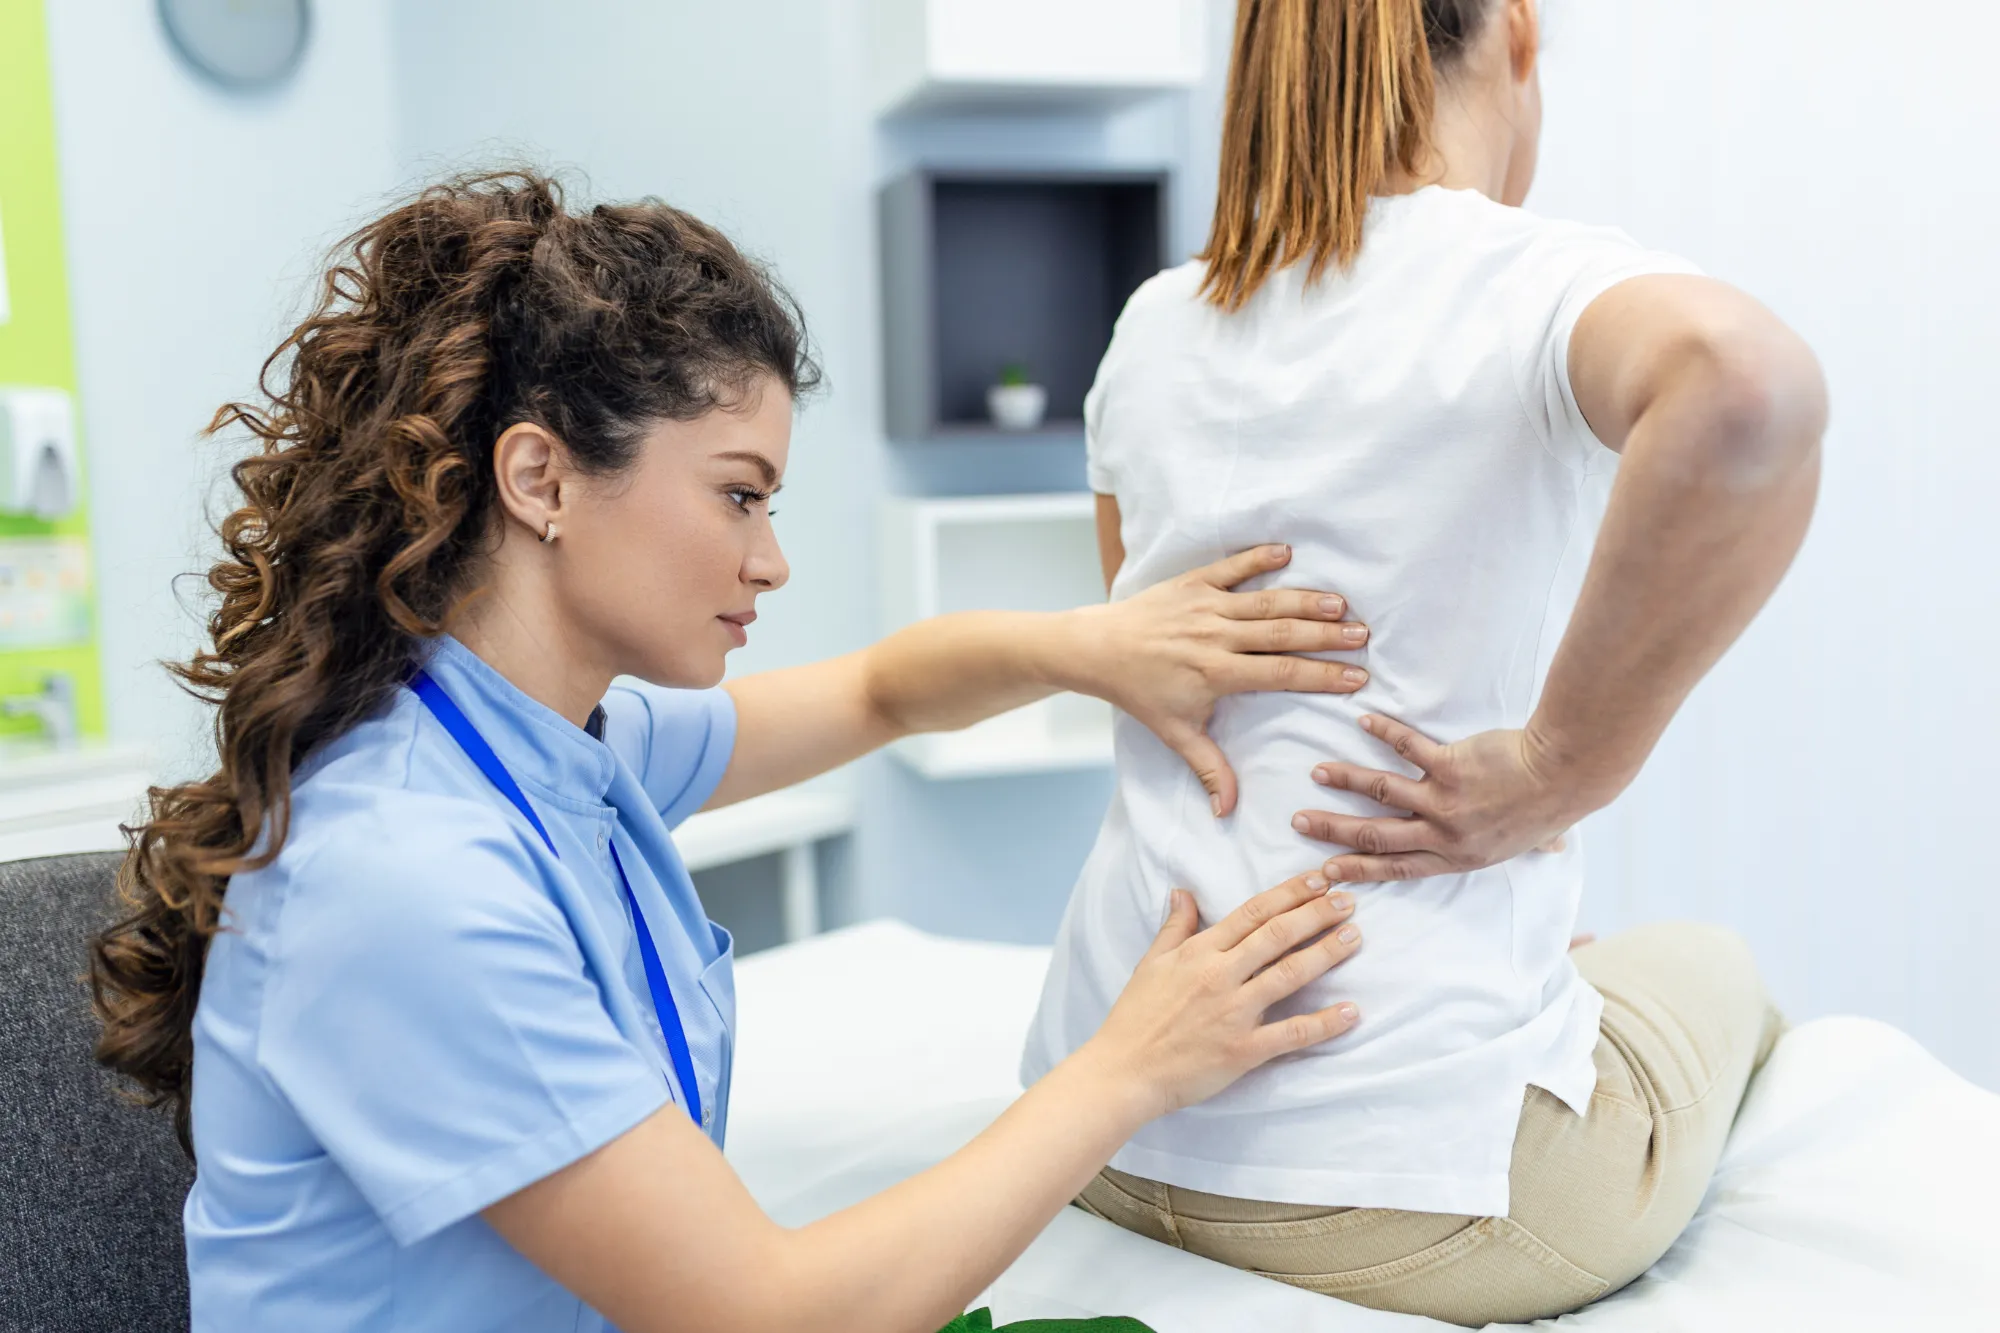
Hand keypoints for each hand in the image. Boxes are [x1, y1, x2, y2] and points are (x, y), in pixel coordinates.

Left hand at [1059, 544, 1369, 816]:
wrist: (1097, 649)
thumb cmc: (1139, 692)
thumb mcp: (1175, 733)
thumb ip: (1208, 769)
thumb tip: (1229, 811)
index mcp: (1216, 673)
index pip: (1281, 674)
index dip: (1321, 676)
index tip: (1357, 678)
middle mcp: (1215, 636)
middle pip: (1282, 634)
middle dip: (1326, 635)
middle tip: (1364, 636)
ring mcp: (1205, 606)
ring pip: (1265, 601)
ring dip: (1305, 600)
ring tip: (1342, 603)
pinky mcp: (1193, 583)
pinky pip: (1231, 568)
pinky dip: (1258, 558)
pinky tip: (1289, 552)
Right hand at [1084, 874, 1362, 1119]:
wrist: (1124, 1071)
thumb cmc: (1135, 1017)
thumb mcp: (1151, 963)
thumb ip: (1175, 927)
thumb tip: (1183, 892)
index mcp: (1200, 952)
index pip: (1253, 913)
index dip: (1289, 893)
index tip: (1318, 879)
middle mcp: (1220, 976)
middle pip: (1277, 935)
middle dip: (1316, 913)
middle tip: (1347, 898)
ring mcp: (1234, 1013)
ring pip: (1290, 974)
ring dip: (1327, 953)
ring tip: (1355, 936)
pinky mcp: (1243, 1050)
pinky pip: (1291, 1034)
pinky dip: (1324, 1023)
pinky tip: (1351, 1011)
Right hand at [1293, 715, 1589, 883]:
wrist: (1563, 774)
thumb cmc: (1554, 806)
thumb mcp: (1536, 840)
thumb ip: (1530, 846)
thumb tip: (1551, 850)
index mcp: (1458, 856)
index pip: (1397, 868)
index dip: (1359, 869)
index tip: (1329, 870)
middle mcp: (1444, 834)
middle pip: (1376, 836)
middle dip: (1334, 832)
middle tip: (1302, 824)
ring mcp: (1443, 800)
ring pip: (1381, 792)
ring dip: (1346, 781)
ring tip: (1318, 773)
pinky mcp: (1448, 765)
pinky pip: (1408, 748)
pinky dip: (1385, 732)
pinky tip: (1364, 721)